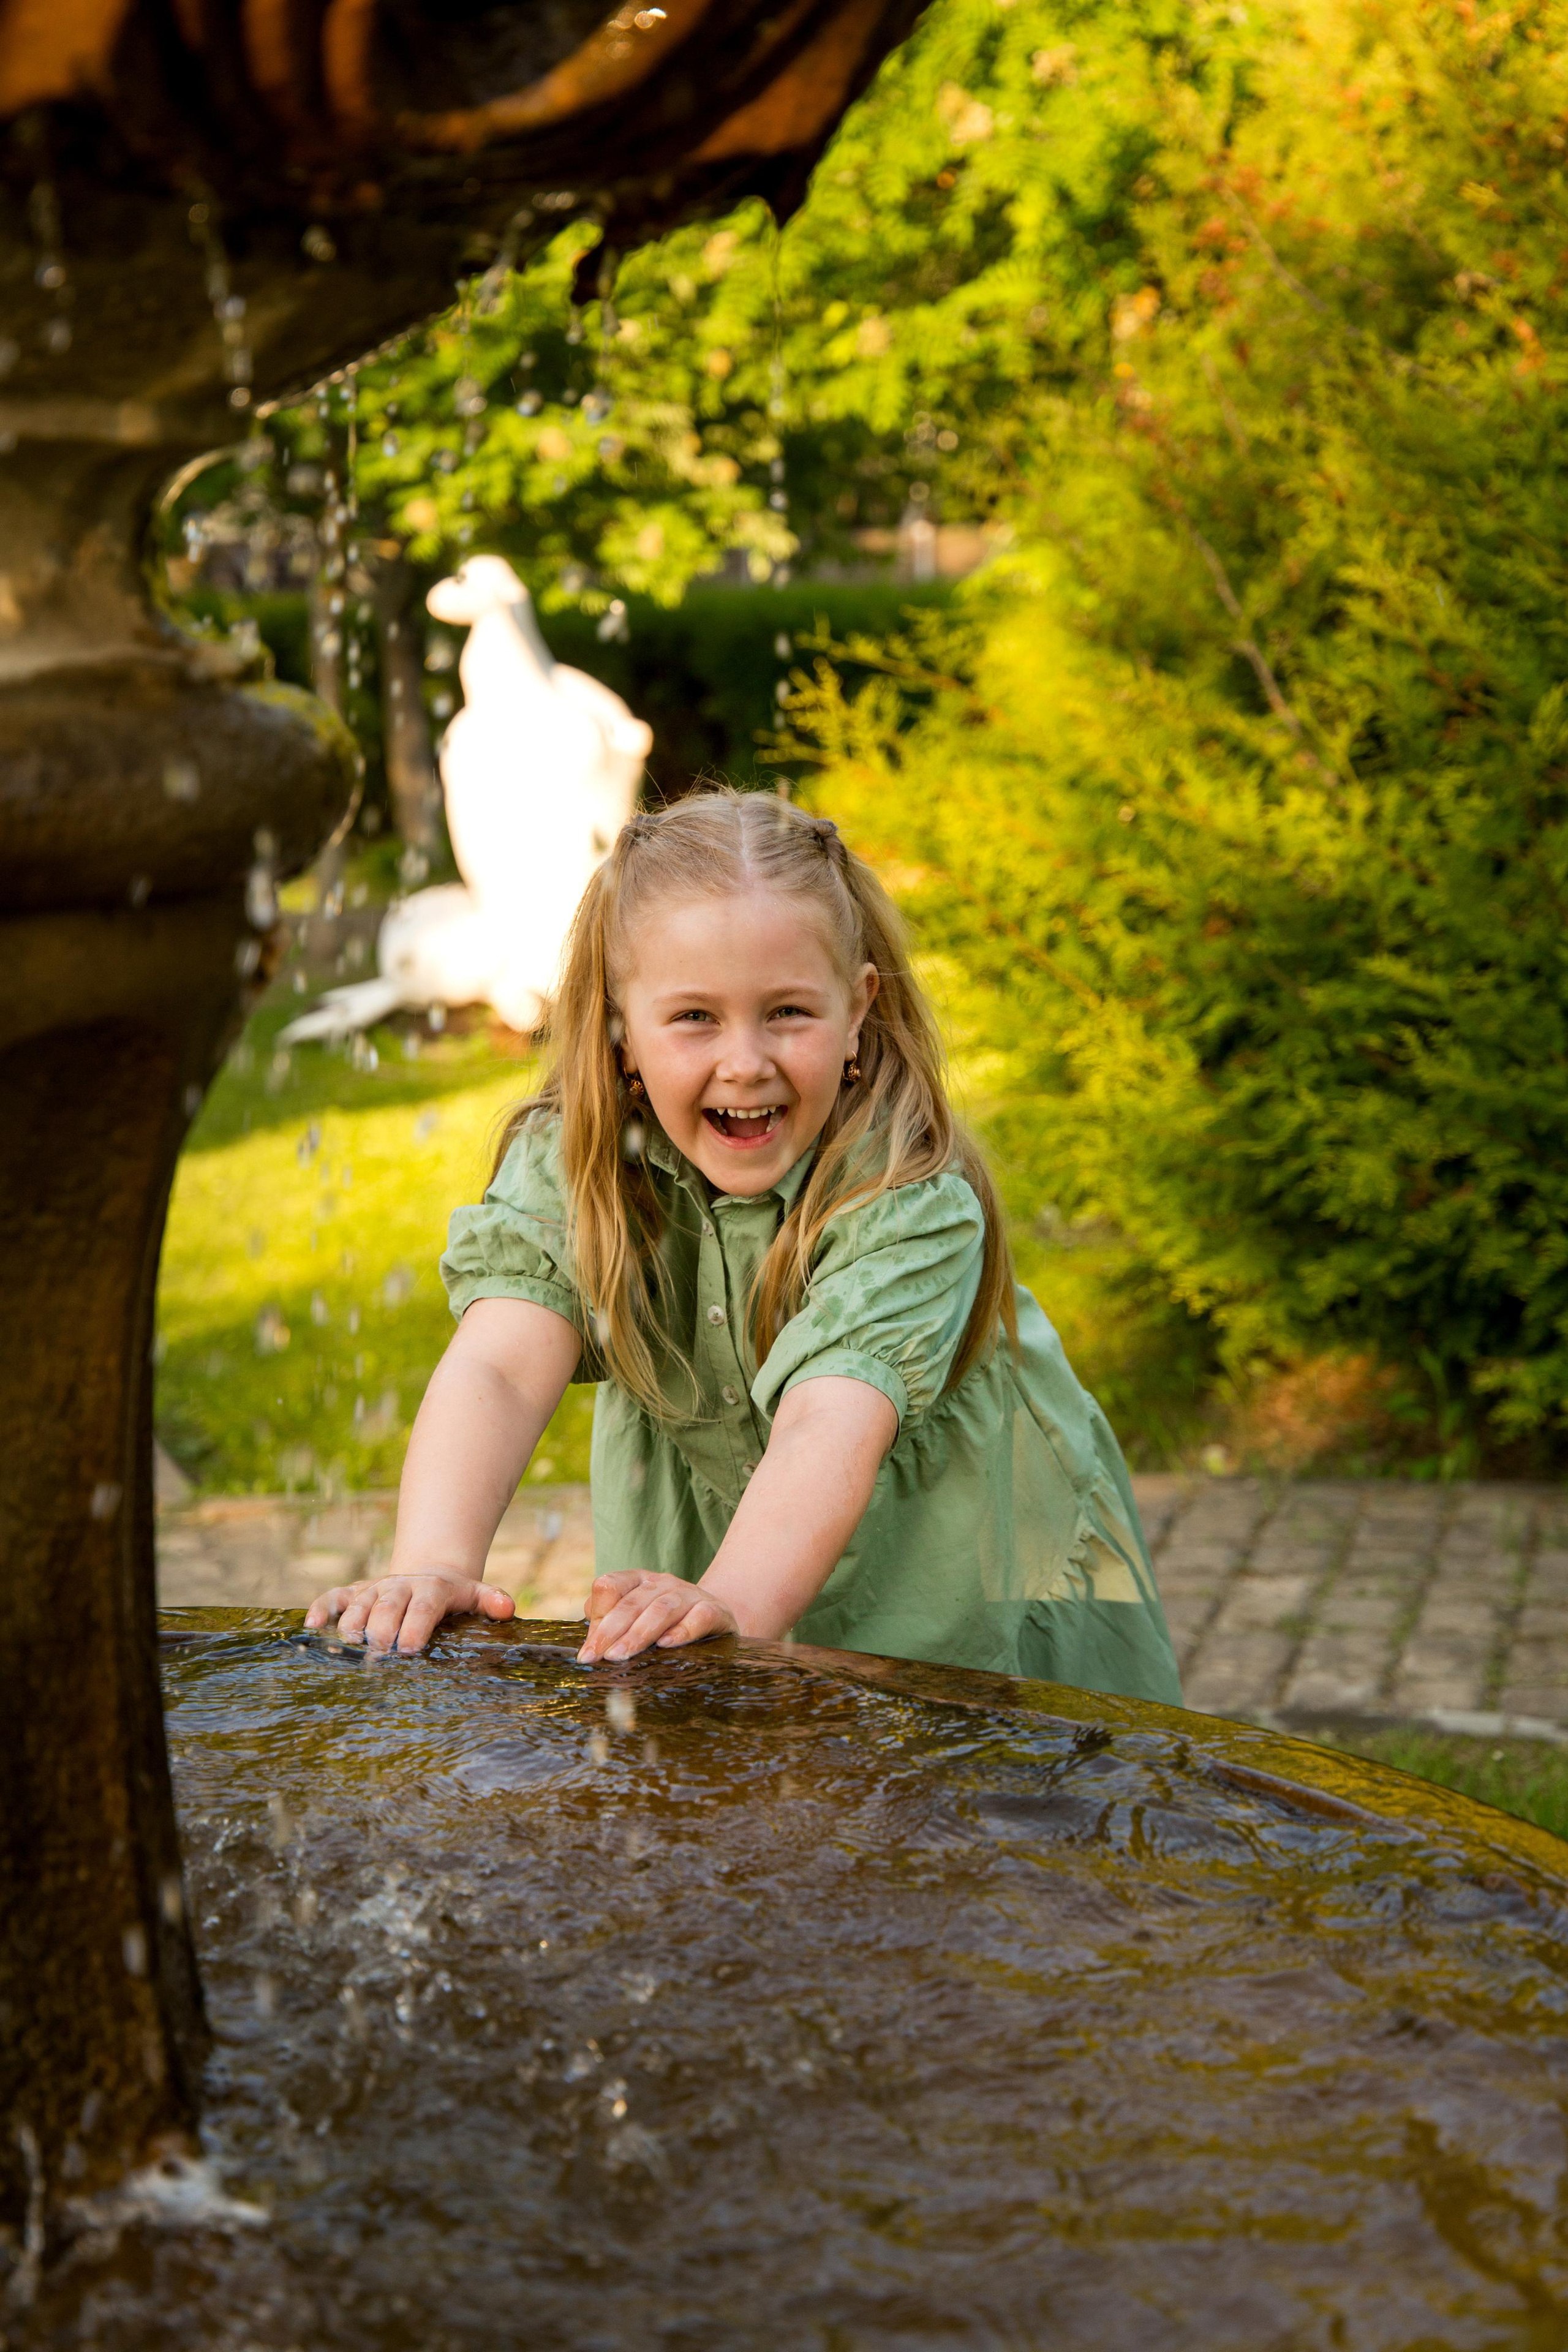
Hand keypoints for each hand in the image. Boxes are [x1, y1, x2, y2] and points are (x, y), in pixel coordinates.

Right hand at [304, 1573, 514, 1654]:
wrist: (429, 1572)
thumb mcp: (476, 1596)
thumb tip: (508, 1608)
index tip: (410, 1649)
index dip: (416, 1625)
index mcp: (432, 1589)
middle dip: (382, 1630)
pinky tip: (310, 1627)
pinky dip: (320, 1609)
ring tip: (347, 1648)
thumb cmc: (454, 1597)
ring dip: (350, 1624)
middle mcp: (400, 1587)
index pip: (424, 1606)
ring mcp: (374, 1589)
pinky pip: (333, 1597)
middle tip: (378, 1656)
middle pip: (388, 1606)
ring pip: (358, 1603)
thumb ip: (491, 1601)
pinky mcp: (353, 1592)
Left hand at [577, 1571, 736, 1664]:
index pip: (610, 1586)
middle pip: (631, 1602)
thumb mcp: (636, 1619)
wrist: (716, 1618)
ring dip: (638, 1634)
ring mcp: (689, 1594)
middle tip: (598, 1657)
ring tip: (621, 1656)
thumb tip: (589, 1646)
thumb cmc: (667, 1624)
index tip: (588, 1652)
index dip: (597, 1617)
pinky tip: (666, 1645)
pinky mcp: (714, 1610)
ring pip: (661, 1609)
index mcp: (638, 1581)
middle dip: (611, 1631)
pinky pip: (699, 1617)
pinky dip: (682, 1630)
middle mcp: (662, 1583)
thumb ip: (609, 1625)